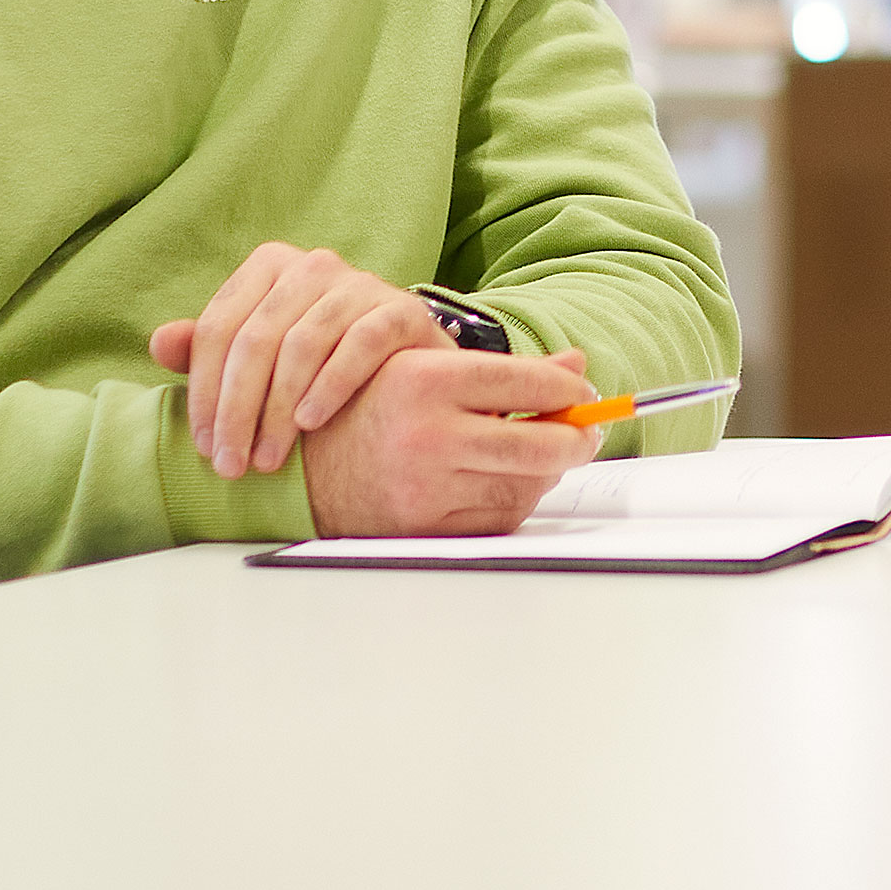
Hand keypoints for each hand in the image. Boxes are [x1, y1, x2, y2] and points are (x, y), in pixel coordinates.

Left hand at [150, 244, 445, 478]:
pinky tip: (311, 422)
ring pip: (303, 344)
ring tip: (270, 458)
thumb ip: (210, 349)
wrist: (407, 364)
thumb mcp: (260, 354)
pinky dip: (331, 385)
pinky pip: (361, 344)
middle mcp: (312, 265)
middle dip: (237, 410)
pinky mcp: (401, 309)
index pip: (219, 327)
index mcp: (269, 267)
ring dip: (278, 410)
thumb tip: (159, 344)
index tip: (203, 445)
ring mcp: (360, 284)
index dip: (203, 390)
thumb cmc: (319, 362)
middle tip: (232, 464)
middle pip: (256, 339)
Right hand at [298, 344, 605, 535]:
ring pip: (524, 486)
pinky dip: (514, 500)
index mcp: (426, 381)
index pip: (528, 382)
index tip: (583, 393)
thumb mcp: (427, 366)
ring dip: (545, 473)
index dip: (570, 389)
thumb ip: (504, 369)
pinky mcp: (425, 526)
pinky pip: (497, 518)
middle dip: (577, 440)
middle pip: (539, 444)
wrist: (304, 466)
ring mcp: (425, 486)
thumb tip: (575, 363)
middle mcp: (426, 434)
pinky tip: (503, 481)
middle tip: (586, 433)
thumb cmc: (367, 408)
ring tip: (539, 454)